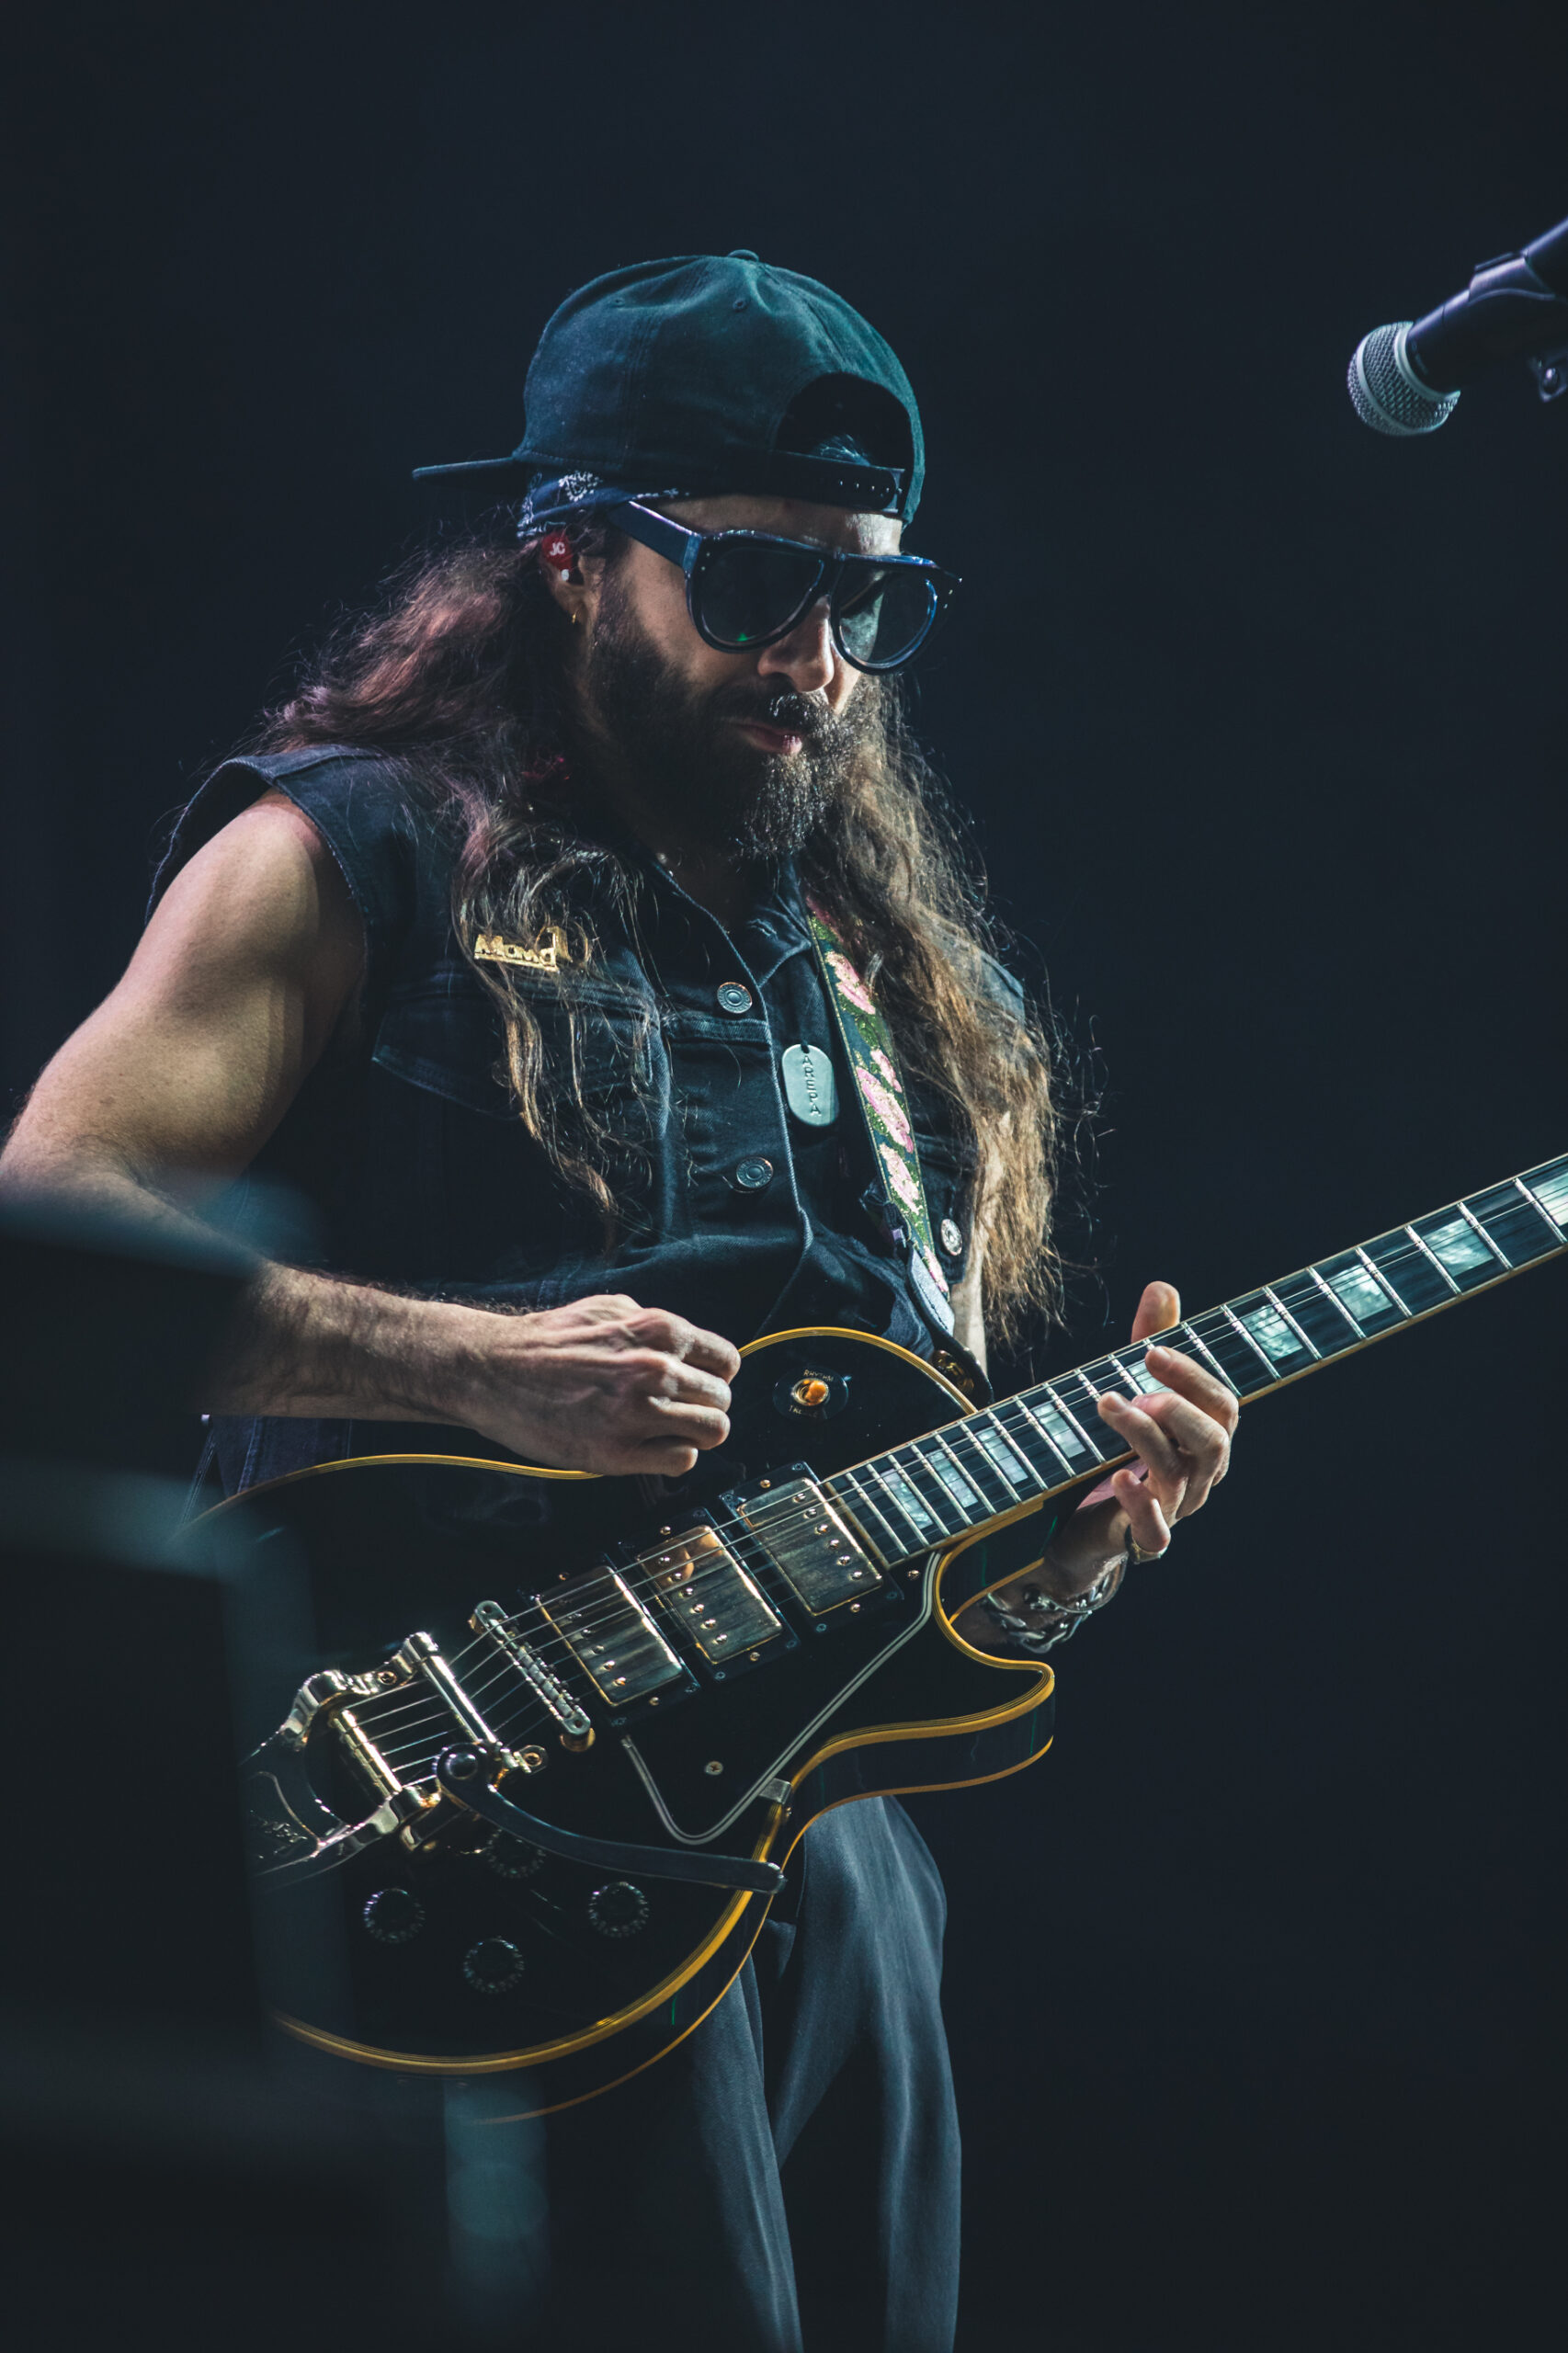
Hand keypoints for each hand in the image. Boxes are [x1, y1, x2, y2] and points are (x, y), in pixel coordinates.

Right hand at [449, 1293, 740, 1476]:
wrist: (492, 1370)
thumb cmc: (548, 1341)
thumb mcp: (610, 1310)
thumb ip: (655, 1328)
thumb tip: (692, 1351)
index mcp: (658, 1331)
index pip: (726, 1361)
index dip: (715, 1376)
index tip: (699, 1385)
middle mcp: (655, 1370)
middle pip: (722, 1401)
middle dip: (705, 1407)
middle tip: (678, 1412)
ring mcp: (637, 1413)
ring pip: (712, 1432)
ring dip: (695, 1435)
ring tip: (668, 1432)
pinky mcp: (617, 1453)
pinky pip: (680, 1461)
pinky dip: (671, 1457)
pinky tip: (648, 1447)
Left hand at [1035, 1280, 1238, 1597]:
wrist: (1076, 1522)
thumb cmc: (1116, 1448)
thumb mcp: (1133, 1390)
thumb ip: (1150, 1343)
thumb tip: (1162, 1287)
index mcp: (1204, 1436)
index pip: (1221, 1405)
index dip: (1191, 1374)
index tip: (1149, 1349)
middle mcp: (1199, 1474)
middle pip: (1214, 1441)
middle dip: (1177, 1407)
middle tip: (1133, 1389)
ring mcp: (1175, 1508)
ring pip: (1179, 1474)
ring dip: (1143, 1435)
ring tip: (1106, 1405)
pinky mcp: (1144, 1539)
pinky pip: (1157, 1533)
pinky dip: (1142, 1504)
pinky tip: (1119, 1478)